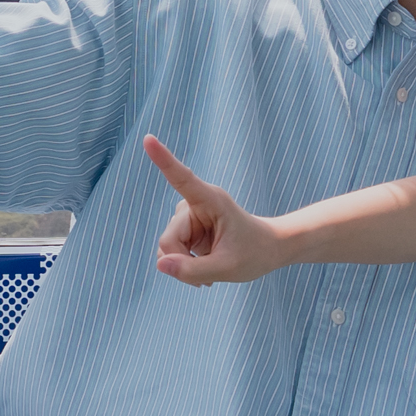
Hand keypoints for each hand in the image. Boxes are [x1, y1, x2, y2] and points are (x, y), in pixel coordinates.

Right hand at [147, 137, 288, 285]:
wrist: (267, 250)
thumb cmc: (254, 253)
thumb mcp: (229, 268)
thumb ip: (193, 270)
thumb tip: (160, 264)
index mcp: (211, 200)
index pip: (181, 178)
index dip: (163, 159)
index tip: (148, 139)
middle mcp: (194, 203)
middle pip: (168, 239)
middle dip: (181, 261)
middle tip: (208, 276)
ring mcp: (187, 215)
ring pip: (167, 248)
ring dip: (184, 264)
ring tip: (210, 268)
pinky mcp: (184, 227)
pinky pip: (170, 252)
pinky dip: (183, 264)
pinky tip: (203, 267)